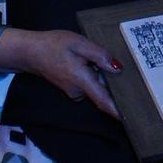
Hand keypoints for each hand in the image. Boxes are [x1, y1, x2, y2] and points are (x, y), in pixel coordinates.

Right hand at [0, 28, 122, 118]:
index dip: (118, 112)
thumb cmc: (53, 45)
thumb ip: (99, 56)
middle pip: (103, 91)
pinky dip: (93, 76)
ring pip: (96, 86)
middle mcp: (79, 92)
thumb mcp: (79, 43)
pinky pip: (88, 85)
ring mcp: (74, 92)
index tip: (131, 119)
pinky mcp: (72, 89)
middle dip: (113, 83)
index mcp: (82, 81)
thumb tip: (118, 68)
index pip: (103, 101)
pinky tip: (91, 63)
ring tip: (104, 60)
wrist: (30, 52)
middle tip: (127, 73)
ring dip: (101, 76)